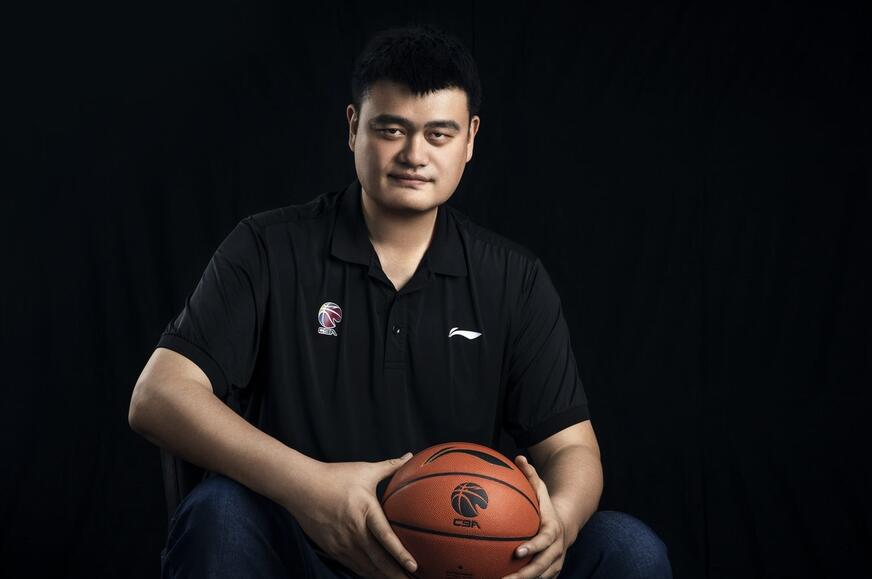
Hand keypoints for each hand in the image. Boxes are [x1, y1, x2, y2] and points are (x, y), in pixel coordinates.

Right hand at [287, 452, 417, 578]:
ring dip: (383, 577)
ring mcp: (342, 543)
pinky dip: (368, 573)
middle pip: (378, 561)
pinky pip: (353, 566)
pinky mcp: (332, 549)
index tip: (414, 565)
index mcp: (365, 511)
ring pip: (366, 568)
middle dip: (396, 574)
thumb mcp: (364, 470)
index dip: (401, 554)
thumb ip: (390, 466)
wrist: (300, 487)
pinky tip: (378, 576)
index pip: (386, 538)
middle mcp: (354, 531)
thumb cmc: (334, 476)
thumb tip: (409, 456)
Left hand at [502, 455, 567, 578]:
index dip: (533, 547)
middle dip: (524, 575)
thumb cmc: (547, 506)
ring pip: (539, 578)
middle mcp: (556, 550)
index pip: (544, 541)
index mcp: (553, 531)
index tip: (517, 552)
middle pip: (541, 567)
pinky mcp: (551, 572)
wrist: (566, 523)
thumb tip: (518, 457)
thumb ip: (530, 475)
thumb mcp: (541, 489)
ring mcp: (554, 563)